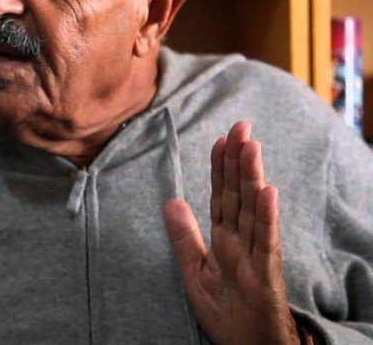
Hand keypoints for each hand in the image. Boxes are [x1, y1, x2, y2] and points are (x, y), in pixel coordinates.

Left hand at [163, 121, 299, 343]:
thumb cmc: (228, 314)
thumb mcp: (195, 272)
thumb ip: (185, 237)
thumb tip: (171, 201)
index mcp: (224, 240)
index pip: (221, 196)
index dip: (220, 168)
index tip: (221, 139)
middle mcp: (241, 242)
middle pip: (238, 195)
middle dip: (238, 161)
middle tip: (241, 126)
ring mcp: (255, 257)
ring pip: (253, 211)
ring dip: (252, 178)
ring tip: (252, 147)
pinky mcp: (265, 276)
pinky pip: (265, 243)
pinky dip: (267, 218)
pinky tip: (268, 192)